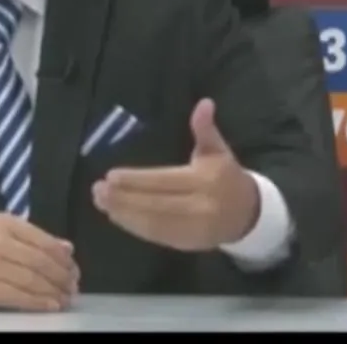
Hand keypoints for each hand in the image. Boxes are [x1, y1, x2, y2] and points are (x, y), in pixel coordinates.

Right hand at [0, 212, 79, 311]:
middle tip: (73, 287)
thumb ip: (34, 237)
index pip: (43, 241)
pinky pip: (16, 296)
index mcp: (4, 223)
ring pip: (31, 279)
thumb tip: (67, 248)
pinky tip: (49, 306)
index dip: (63, 258)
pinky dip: (37, 302)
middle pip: (40, 261)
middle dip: (61, 277)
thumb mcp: (0, 230)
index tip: (74, 269)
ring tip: (65, 299)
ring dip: (53, 291)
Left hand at [92, 98, 258, 250]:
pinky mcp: (187, 244)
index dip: (137, 180)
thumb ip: (205, 128)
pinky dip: (134, 227)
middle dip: (124, 199)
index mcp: (205, 181)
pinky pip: (157, 236)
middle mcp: (200, 207)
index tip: (111, 175)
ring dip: (123, 214)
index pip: (165, 181)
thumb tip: (204, 103)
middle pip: (155, 204)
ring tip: (101, 202)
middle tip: (97, 190)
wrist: (248, 214)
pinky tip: (117, 216)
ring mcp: (193, 229)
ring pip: (153, 223)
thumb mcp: (217, 150)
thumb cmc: (226, 177)